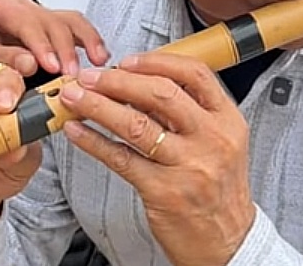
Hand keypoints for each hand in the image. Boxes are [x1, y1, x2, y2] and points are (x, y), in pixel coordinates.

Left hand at [0, 0, 109, 77]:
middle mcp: (30, 8)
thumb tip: (29, 63)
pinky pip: (78, 28)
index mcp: (6, 8)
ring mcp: (46, 15)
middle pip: (55, 22)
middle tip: (70, 73)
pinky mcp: (57, 26)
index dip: (42, 45)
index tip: (51, 66)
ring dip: (88, 40)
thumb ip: (4, 55)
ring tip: (97, 61)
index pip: (29, 24)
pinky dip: (92, 41)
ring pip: (72, 20)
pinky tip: (100, 56)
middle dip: (66, 49)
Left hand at [59, 53, 255, 265]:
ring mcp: (188, 166)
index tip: (126, 61)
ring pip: (135, 124)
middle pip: (160, 94)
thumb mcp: (219, 144)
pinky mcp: (164, 192)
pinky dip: (94, 142)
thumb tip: (138, 86)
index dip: (156, 62)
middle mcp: (211, 139)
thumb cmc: (218, 191)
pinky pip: (121, 158)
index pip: (194, 74)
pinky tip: (77, 131)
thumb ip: (186, 114)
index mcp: (227, 121)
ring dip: (97, 106)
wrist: (228, 242)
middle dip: (117, 81)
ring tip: (74, 96)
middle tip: (90, 77)